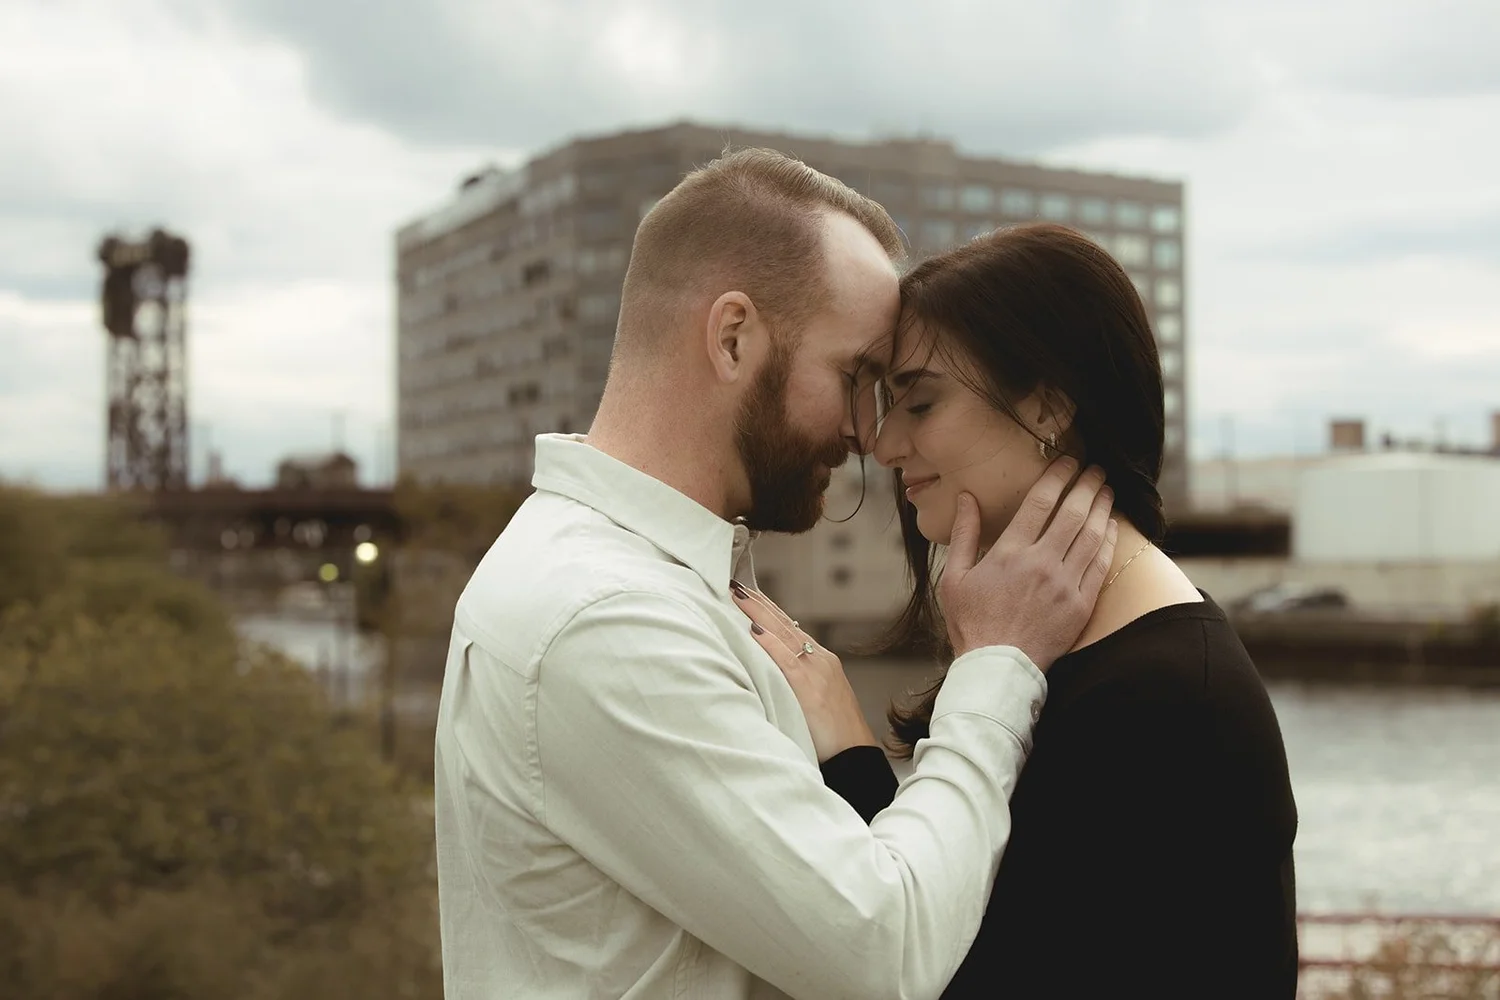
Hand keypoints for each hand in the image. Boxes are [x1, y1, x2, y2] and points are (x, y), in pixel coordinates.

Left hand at [730, 581, 878, 761]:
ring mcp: (816, 671)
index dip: (768, 611)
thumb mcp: (815, 698)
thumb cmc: (832, 734)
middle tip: (736, 585)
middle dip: (759, 604)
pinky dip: (769, 643)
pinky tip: (753, 629)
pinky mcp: (810, 687)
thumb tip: (767, 671)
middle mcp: (819, 659)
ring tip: (738, 596)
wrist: (854, 754)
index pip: (790, 628)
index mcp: (820, 661)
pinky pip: (786, 659)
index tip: (749, 595)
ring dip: (758, 613)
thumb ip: (796, 681)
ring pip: (784, 634)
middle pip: (784, 624)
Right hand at [940, 458, 1117, 669]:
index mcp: (1010, 553)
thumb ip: (964, 534)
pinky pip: (1101, 565)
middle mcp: (1041, 564)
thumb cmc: (971, 624)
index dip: (1057, 476)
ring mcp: (1065, 584)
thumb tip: (967, 497)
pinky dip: (1109, 541)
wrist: (998, 669)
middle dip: (1086, 485)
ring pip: (1091, 535)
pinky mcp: (1081, 604)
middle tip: (1095, 469)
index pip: (1040, 502)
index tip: (1067, 462)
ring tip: (1106, 491)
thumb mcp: (955, 578)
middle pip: (1073, 512)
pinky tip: (1111, 527)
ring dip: (1102, 508)